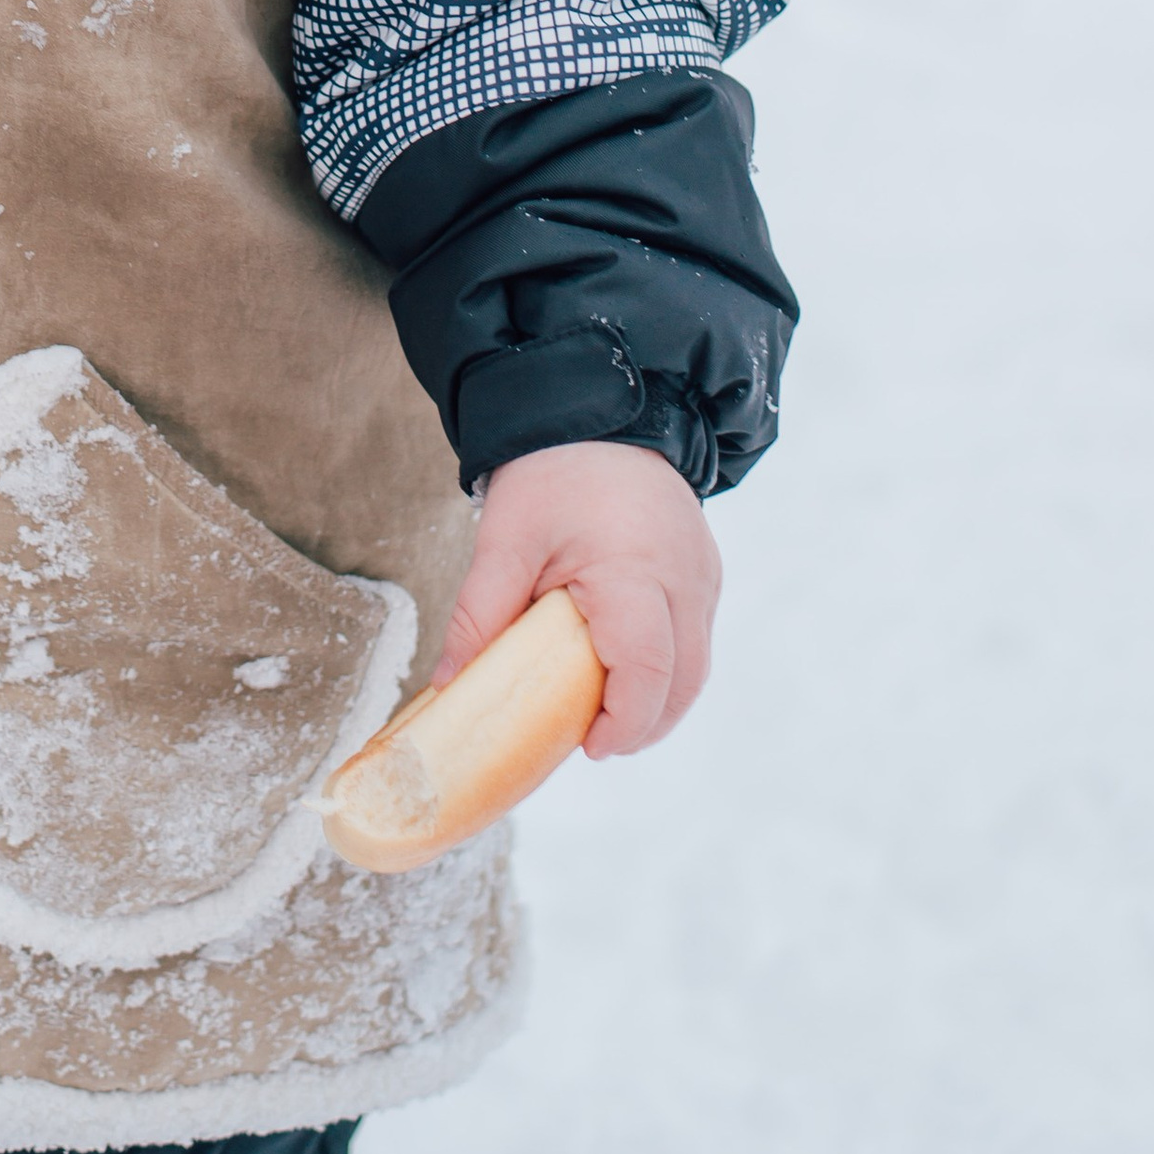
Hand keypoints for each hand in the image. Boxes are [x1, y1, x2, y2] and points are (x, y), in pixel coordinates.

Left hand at [434, 439, 720, 758]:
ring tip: (604, 714)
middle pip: (682, 683)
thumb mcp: (505, 539)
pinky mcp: (705, 571)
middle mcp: (684, 579)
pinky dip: (666, 668)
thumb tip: (448, 684)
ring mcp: (702, 575)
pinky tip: (623, 671)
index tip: (586, 745)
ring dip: (658, 701)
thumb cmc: (551, 471)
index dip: (622, 722)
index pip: (647, 671)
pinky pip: (695, 639)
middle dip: (642, 725)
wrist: (597, 408)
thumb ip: (479, 614)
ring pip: (695, 668)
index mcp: (634, 572)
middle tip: (591, 739)